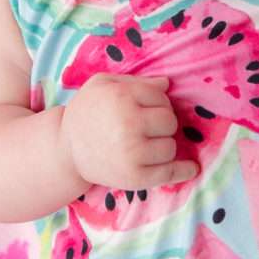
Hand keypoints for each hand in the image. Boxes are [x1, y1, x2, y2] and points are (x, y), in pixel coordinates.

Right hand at [60, 73, 199, 189]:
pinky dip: (184, 170)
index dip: (156, 101)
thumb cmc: (86, 111)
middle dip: (161, 122)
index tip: (146, 108)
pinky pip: (169, 173)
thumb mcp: (102, 84)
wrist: (65, 150)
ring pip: (171, 146)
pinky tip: (192, 168)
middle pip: (169, 121)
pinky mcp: (135, 177)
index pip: (161, 96)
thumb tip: (167, 84)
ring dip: (163, 144)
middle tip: (146, 126)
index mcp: (122, 96)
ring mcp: (133, 153)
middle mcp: (129, 124)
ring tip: (146, 144)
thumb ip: (136, 81)